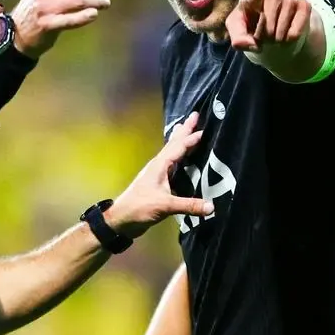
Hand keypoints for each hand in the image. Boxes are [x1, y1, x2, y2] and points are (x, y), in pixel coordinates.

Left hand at [107, 112, 213, 239]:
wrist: (122, 219)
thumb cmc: (140, 207)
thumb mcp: (165, 206)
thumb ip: (188, 205)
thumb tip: (212, 206)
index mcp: (160, 165)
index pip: (178, 147)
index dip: (191, 138)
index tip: (204, 127)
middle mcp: (159, 165)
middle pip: (174, 143)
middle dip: (185, 130)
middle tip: (196, 115)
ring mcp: (158, 174)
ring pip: (172, 152)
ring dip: (181, 140)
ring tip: (188, 129)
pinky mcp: (158, 183)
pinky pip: (172, 164)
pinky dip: (179, 156)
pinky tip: (183, 158)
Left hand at [224, 0, 311, 55]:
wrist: (276, 24)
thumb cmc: (253, 23)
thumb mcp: (240, 29)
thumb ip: (239, 37)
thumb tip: (253, 45)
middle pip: (268, 19)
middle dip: (265, 34)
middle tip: (265, 38)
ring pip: (284, 23)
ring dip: (278, 37)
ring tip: (275, 37)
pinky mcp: (304, 4)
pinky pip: (299, 25)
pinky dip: (292, 36)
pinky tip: (287, 35)